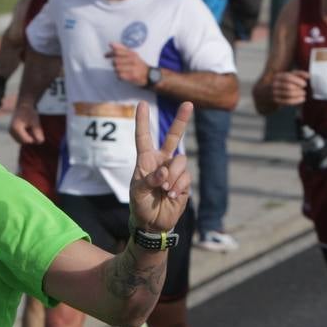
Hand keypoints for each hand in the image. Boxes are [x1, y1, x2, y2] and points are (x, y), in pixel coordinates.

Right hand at [9, 101, 43, 144]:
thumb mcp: (35, 122)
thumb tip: (41, 142)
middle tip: (35, 129)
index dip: (34, 139)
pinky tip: (27, 130)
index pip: (27, 140)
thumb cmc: (30, 113)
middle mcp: (11, 131)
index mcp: (16, 128)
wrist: (23, 107)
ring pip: (22, 141)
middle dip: (31, 138)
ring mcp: (10, 133)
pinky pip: (20, 139)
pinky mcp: (11, 133)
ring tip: (31, 128)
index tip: (39, 132)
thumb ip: (38, 131)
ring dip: (28, 137)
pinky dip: (25, 136)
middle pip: (24, 141)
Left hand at [106, 43, 148, 85]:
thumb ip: (121, 49)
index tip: (106, 55)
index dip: (110, 53)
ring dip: (117, 70)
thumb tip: (110, 44)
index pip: (117, 52)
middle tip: (117, 65)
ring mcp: (132, 68)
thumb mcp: (132, 54)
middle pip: (115, 61)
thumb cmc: (138, 64)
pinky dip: (120, 76)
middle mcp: (132, 60)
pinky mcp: (132, 76)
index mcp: (132, 54)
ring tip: (122, 70)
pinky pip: (120, 75)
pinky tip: (124, 75)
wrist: (149, 75)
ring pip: (116, 69)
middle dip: (114, 63)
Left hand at [129, 101, 193, 232]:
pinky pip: (185, 177)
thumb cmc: (140, 205)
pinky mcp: (184, 181)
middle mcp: (161, 161)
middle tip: (188, 104)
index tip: (142, 103)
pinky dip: (178, 186)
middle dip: (181, 120)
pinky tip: (171, 195)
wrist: (153, 222)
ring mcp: (174, 170)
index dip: (143, 121)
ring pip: (180, 161)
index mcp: (145, 160)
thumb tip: (165, 172)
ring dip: (173, 176)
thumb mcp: (138, 193)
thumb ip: (149, 180)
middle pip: (173, 137)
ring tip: (165, 190)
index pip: (144, 137)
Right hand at [269, 70, 309, 105]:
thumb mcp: (286, 76)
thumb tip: (308, 76)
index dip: (298, 81)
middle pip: (288, 86)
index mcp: (278, 77)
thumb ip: (298, 74)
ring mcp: (274, 93)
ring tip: (303, 94)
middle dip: (298, 89)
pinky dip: (296, 100)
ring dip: (298, 95)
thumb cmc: (281, 84)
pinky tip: (302, 99)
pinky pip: (287, 101)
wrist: (265, 94)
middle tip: (304, 91)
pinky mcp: (275, 101)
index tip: (304, 84)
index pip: (288, 77)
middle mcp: (274, 84)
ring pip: (288, 94)